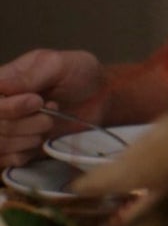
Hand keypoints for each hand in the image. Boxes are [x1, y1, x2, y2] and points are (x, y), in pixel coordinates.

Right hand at [0, 49, 105, 165]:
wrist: (100, 97)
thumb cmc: (79, 74)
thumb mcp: (58, 65)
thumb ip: (29, 76)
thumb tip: (0, 86)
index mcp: (1, 83)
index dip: (9, 107)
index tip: (37, 101)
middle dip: (26, 122)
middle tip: (52, 108)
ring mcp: (5, 130)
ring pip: (0, 144)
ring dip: (29, 137)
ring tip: (50, 122)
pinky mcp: (15, 149)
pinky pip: (7, 160)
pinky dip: (27, 153)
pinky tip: (43, 140)